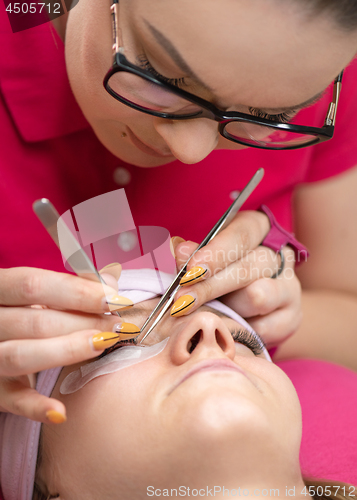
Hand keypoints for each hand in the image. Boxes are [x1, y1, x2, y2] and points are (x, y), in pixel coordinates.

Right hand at [0, 265, 128, 422]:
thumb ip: (73, 286)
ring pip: (21, 354)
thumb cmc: (21, 315)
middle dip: (83, 322)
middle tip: (117, 325)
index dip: (77, 291)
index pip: (33, 284)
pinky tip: (61, 411)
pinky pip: (12, 400)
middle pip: (34, 321)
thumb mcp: (37, 295)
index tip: (114, 297)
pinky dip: (35, 407)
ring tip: (103, 344)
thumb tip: (112, 275)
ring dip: (67, 350)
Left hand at [172, 210, 301, 348]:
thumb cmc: (224, 272)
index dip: (216, 253)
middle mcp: (278, 255)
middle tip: (181, 301)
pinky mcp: (291, 316)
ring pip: (259, 296)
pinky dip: (239, 330)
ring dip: (226, 308)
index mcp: (258, 229)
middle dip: (211, 286)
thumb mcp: (209, 256)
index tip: (191, 269)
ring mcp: (289, 286)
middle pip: (247, 268)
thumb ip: (195, 255)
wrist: (257, 303)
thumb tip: (179, 251)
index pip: (241, 236)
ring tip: (202, 316)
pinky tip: (224, 329)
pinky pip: (263, 327)